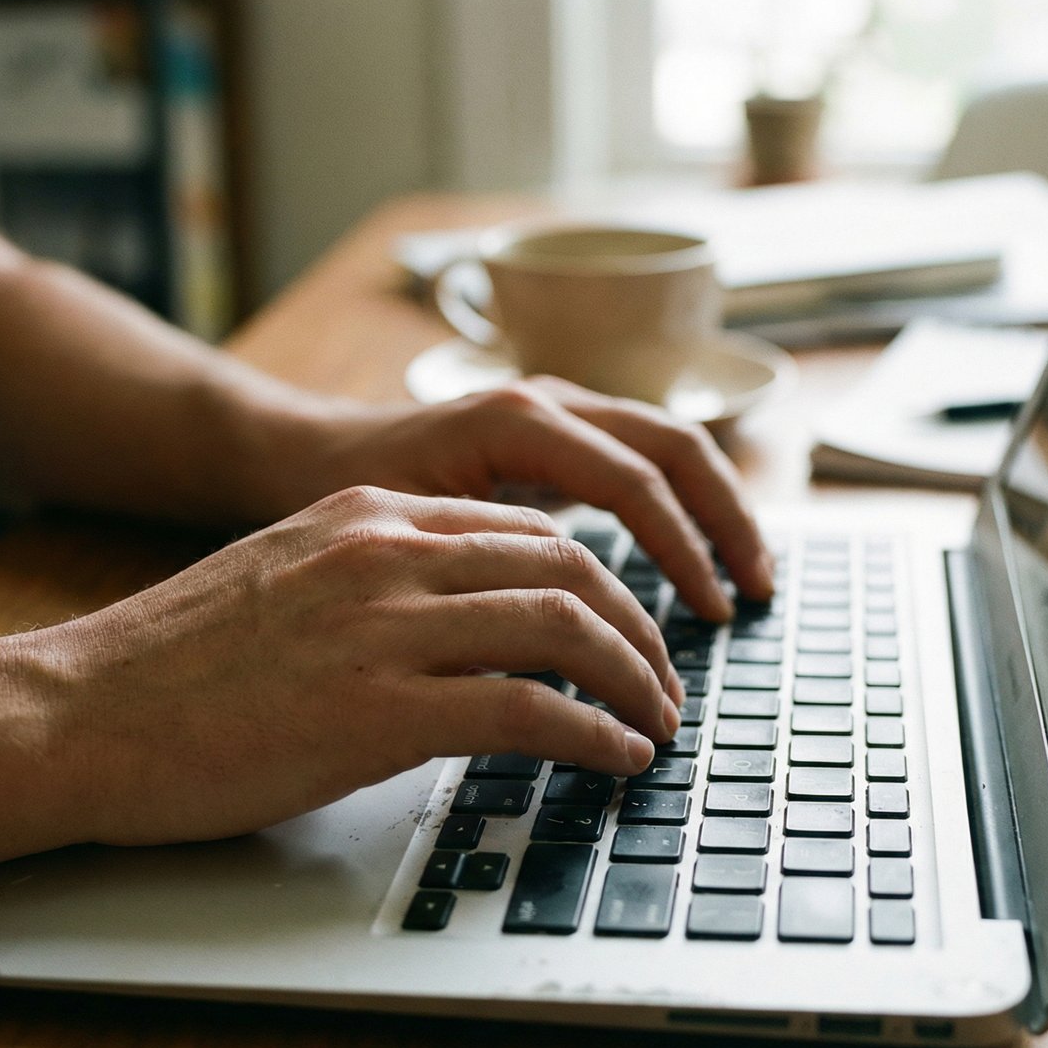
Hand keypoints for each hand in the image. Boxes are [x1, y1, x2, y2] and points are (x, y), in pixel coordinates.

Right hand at [54, 486, 681, 846]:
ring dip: (637, 681)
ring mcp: (386, 626)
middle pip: (570, 567)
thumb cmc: (171, 668)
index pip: (528, 530)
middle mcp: (389, 554)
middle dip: (640, 629)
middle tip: (665, 681)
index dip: (599, 582)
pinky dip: (596, 735)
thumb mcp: (289, 585)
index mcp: (370, 518)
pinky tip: (620, 759)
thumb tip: (459, 631)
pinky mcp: (379, 710)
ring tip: (660, 723)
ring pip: (568, 627)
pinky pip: (532, 711)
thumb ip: (378, 587)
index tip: (626, 630)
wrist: (74, 713)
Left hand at [276, 378, 774, 620]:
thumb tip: (564, 647)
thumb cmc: (336, 501)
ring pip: (667, 445)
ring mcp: (554, 410)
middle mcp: (546, 400)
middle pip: (676, 447)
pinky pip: (638, 459)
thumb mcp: (406, 540)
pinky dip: (677, 507)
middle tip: (755, 595)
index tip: (708, 618)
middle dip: (725, 521)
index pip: (637, 481)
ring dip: (713, 510)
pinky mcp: (553, 435)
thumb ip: (485, 575)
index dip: (684, 552)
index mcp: (517, 421)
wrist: (292, 453)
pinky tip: (690, 562)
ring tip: (742, 581)